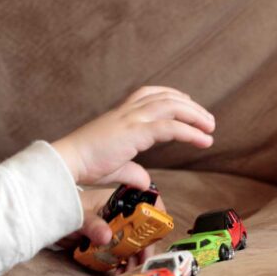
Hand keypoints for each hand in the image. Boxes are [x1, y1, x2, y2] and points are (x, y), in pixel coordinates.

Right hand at [51, 86, 214, 188]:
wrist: (67, 162)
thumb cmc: (83, 164)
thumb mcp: (113, 167)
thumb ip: (132, 171)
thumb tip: (145, 181)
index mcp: (119, 116)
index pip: (148, 94)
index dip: (171, 96)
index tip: (187, 103)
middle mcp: (126, 113)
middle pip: (165, 96)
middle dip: (190, 105)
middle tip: (207, 120)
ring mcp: (130, 120)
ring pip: (172, 106)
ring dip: (195, 114)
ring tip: (210, 127)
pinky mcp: (135, 133)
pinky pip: (170, 127)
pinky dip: (190, 132)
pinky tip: (203, 140)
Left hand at [57, 189, 169, 275]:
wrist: (46, 219)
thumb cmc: (63, 209)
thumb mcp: (78, 216)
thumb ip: (91, 224)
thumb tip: (106, 236)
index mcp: (115, 201)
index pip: (143, 203)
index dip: (154, 216)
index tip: (157, 234)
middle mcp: (116, 214)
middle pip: (139, 229)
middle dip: (143, 246)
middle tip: (141, 262)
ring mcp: (110, 228)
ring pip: (129, 243)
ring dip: (131, 258)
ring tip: (127, 271)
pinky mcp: (103, 241)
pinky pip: (116, 252)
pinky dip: (118, 262)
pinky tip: (116, 271)